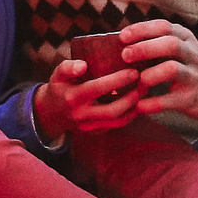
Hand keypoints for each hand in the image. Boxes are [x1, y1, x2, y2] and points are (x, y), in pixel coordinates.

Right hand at [32, 53, 146, 140]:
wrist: (52, 113)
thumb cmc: (59, 87)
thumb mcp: (58, 75)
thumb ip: (68, 68)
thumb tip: (83, 65)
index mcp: (72, 98)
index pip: (96, 89)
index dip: (116, 81)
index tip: (134, 71)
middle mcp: (81, 115)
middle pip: (112, 110)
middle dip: (132, 97)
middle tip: (145, 82)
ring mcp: (89, 127)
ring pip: (118, 121)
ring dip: (134, 107)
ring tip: (144, 91)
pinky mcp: (96, 132)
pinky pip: (117, 125)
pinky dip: (130, 113)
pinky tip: (138, 101)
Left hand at [113, 20, 197, 123]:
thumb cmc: (195, 67)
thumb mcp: (184, 47)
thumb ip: (159, 41)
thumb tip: (121, 41)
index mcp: (186, 39)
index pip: (164, 26)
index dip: (141, 29)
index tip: (122, 36)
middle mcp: (192, 55)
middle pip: (169, 44)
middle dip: (144, 48)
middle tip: (125, 55)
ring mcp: (194, 77)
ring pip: (172, 69)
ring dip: (150, 75)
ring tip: (137, 81)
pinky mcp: (192, 99)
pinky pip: (170, 100)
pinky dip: (152, 103)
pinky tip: (139, 105)